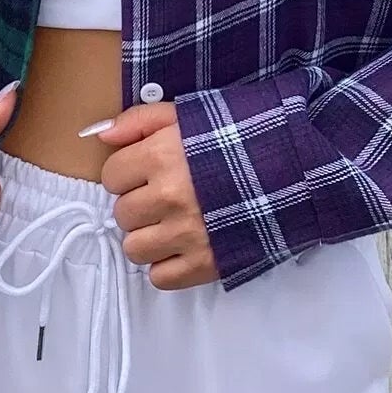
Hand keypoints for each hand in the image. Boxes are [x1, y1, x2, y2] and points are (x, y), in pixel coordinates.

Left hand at [92, 102, 219, 289]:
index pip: (111, 176)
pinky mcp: (205, 264)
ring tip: (172, 223)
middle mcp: (170, 197)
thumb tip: (101, 136)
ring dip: (149, 238)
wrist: (290, 170)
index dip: (127, 173)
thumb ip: (139, 120)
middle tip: (164, 197)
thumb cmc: (235, 139)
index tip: (147, 172)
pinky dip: (167, 265)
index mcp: (162, 156)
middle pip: (122, 214)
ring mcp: (187, 234)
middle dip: (138, 205)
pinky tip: (183, 245)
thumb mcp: (185, 115)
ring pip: (134, 249)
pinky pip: (160, 277)